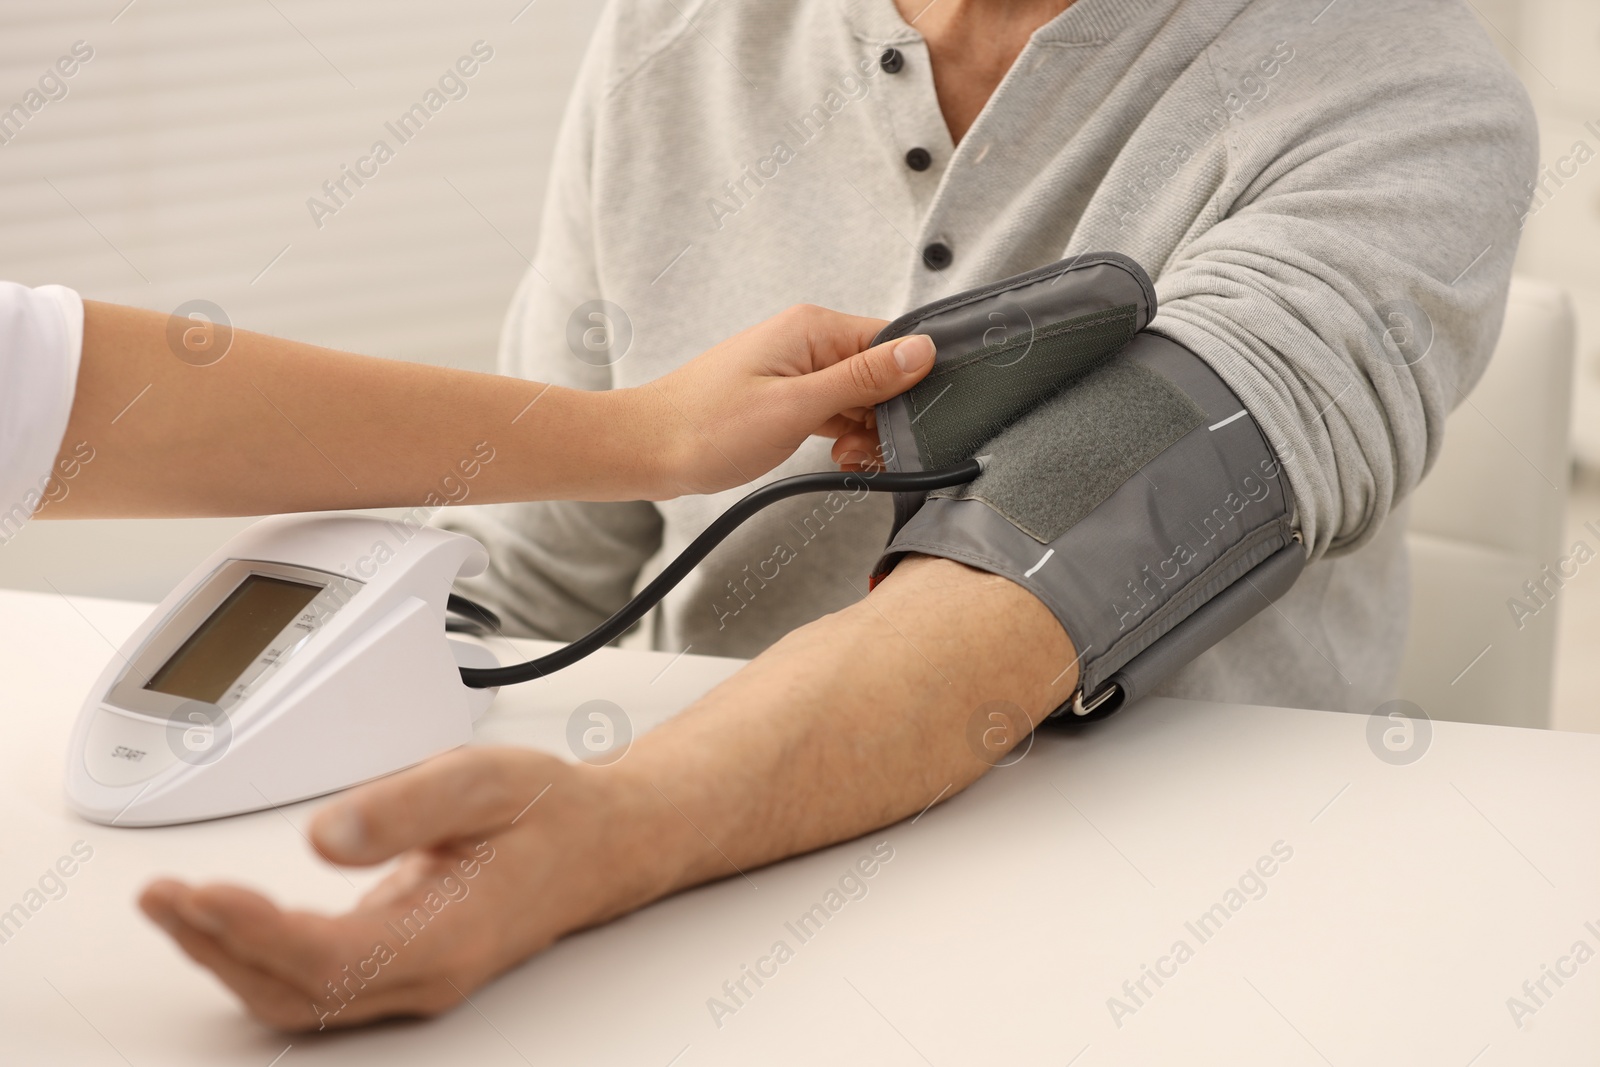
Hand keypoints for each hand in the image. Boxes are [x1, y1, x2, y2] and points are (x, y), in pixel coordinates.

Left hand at [137, 749, 666, 1030]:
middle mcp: (429, 973)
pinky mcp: (403, 968)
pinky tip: (228, 921)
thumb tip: (325, 837)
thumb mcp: (486, 780)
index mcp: (452, 932)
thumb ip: (404, 804)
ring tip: (178, 906)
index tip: (200, 892)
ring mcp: (414, 979)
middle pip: (298, 994)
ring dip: (228, 958)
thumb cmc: (552, 811)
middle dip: (218, 948)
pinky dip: (258, 957)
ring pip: (299, 1000)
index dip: (253, 933)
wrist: (604, 844)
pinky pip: (315, 984)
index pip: (328, 958)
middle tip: (163, 896)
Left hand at [634, 305, 933, 496]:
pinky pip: (833, 410)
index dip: (910, 381)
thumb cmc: (706, 428)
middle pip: (879, 371)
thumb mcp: (796, 406)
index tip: (911, 421)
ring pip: (858, 396)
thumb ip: (863, 379)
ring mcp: (795, 369)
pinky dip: (843, 435)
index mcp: (812, 328)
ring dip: (864, 431)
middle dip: (885, 414)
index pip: (891, 340)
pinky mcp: (785, 396)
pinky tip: (838, 457)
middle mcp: (806, 341)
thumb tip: (921, 350)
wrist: (647, 451)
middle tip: (871, 451)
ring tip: (848, 458)